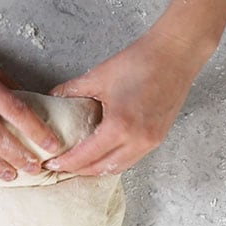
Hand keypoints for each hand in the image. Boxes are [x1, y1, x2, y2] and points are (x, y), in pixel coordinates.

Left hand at [43, 31, 204, 175]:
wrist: (175, 55)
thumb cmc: (141, 62)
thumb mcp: (99, 76)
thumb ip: (72, 90)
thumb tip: (54, 98)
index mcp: (120, 126)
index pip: (86, 156)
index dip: (66, 162)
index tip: (51, 163)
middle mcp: (138, 140)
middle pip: (102, 168)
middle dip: (79, 170)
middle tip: (61, 166)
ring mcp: (151, 141)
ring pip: (119, 167)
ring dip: (98, 168)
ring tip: (80, 163)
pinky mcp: (159, 136)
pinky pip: (133, 158)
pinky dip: (115, 160)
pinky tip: (105, 152)